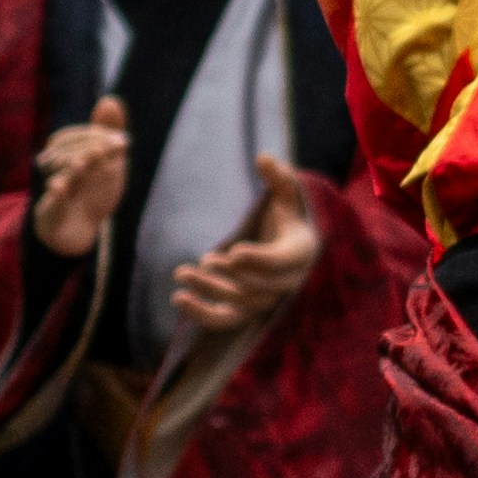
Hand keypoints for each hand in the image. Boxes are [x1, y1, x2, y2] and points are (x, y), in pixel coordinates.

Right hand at [25, 107, 134, 260]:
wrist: (77, 229)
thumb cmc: (91, 190)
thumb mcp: (107, 162)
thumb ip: (108, 132)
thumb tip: (110, 99)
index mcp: (69, 155)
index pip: (75, 136)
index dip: (97, 136)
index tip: (123, 144)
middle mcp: (60, 170)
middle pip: (67, 152)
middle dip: (88, 149)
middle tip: (108, 150)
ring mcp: (57, 191)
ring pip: (60, 174)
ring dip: (71, 167)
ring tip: (83, 163)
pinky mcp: (53, 212)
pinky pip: (52, 202)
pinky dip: (56, 195)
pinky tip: (59, 187)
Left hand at [167, 158, 326, 337]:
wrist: (289, 247)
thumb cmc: (287, 216)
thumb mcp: (287, 194)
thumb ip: (278, 177)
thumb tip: (263, 158)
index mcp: (300, 252)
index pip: (282, 262)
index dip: (259, 261)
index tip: (233, 252)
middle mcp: (286, 281)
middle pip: (259, 288)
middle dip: (230, 277)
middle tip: (205, 259)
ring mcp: (266, 298)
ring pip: (239, 304)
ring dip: (209, 291)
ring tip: (181, 273)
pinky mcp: (245, 309)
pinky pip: (225, 320)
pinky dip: (201, 314)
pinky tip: (178, 298)